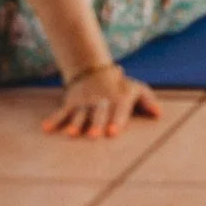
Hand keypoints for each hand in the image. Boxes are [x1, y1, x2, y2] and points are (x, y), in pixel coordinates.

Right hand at [43, 63, 162, 138]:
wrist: (95, 70)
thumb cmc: (120, 86)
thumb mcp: (137, 89)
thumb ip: (148, 101)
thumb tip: (159, 114)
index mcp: (119, 98)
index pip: (118, 110)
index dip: (116, 121)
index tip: (112, 133)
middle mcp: (101, 100)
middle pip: (98, 113)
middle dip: (96, 124)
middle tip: (94, 135)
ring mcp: (85, 101)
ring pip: (79, 113)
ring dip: (75, 123)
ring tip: (71, 134)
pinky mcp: (71, 102)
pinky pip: (62, 111)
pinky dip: (54, 119)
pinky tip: (46, 128)